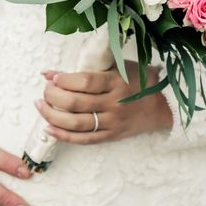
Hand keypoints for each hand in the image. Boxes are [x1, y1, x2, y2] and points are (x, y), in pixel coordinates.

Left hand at [36, 61, 171, 144]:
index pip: (84, 81)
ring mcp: (113, 122)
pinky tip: (49, 128)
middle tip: (45, 91)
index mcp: (117, 82)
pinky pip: (83, 139)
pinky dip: (63, 135)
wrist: (165, 104)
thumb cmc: (139, 80)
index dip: (64, 80)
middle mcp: (114, 103)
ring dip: (52, 115)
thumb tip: (52, 72)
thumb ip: (90, 67)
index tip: (52, 77)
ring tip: (41, 106)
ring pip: (75, 123)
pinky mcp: (112, 136)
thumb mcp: (120, 66)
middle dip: (53, 96)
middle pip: (75, 103)